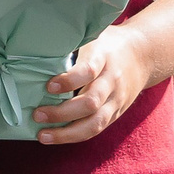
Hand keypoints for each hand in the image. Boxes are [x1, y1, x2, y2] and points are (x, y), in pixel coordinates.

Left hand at [33, 23, 152, 143]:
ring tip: (43, 135)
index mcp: (103, 57)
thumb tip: (29, 49)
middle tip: (37, 114)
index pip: (88, 71)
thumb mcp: (91, 36)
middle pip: (90, 102)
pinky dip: (75, 136)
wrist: (144, 55)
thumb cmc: (106, 44)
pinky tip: (56, 137)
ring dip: (67, 132)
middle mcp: (112, 81)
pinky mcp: (116, 113)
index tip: (48, 85)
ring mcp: (116, 100)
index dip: (69, 80)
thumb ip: (69, 44)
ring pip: (95, 122)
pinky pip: (97, 128)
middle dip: (62, 112)